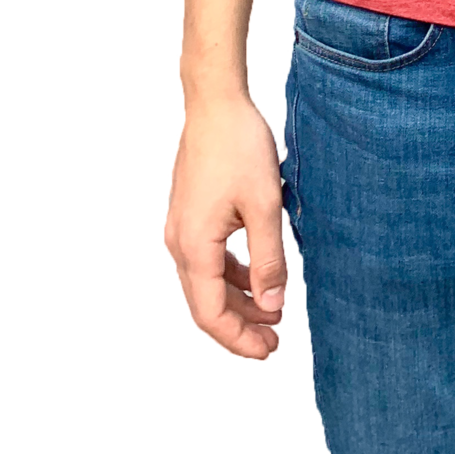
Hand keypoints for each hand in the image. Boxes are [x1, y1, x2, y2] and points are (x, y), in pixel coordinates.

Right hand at [163, 96, 289, 360]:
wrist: (215, 102)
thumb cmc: (240, 146)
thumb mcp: (264, 204)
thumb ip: (268, 260)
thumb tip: (272, 307)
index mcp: (194, 248)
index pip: (211, 316)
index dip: (240, 340)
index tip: (271, 351)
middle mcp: (179, 244)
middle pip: (205, 307)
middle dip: (239, 330)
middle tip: (275, 344)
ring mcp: (181, 230)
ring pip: (206, 285)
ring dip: (237, 304)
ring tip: (272, 316)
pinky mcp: (189, 216)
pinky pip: (208, 261)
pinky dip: (232, 278)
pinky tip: (257, 280)